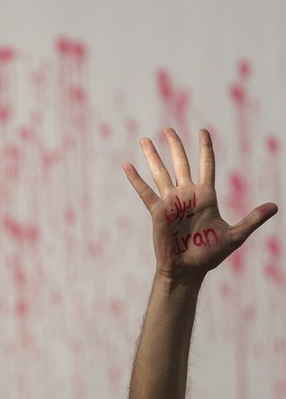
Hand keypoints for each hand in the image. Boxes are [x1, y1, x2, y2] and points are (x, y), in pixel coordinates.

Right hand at [123, 128, 276, 283]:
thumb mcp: (235, 235)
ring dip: (152, 156)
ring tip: (144, 140)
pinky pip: (145, 192)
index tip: (203, 131)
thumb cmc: (210, 254)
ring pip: (160, 173)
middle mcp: (187, 195)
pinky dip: (136, 179)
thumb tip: (275, 206)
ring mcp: (171, 202)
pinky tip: (127, 166)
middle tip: (167, 129)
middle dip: (174, 145)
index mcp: (206, 196)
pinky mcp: (157, 212)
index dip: (205, 147)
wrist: (188, 269)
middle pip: (180, 163)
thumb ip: (252, 219)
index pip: (206, 165)